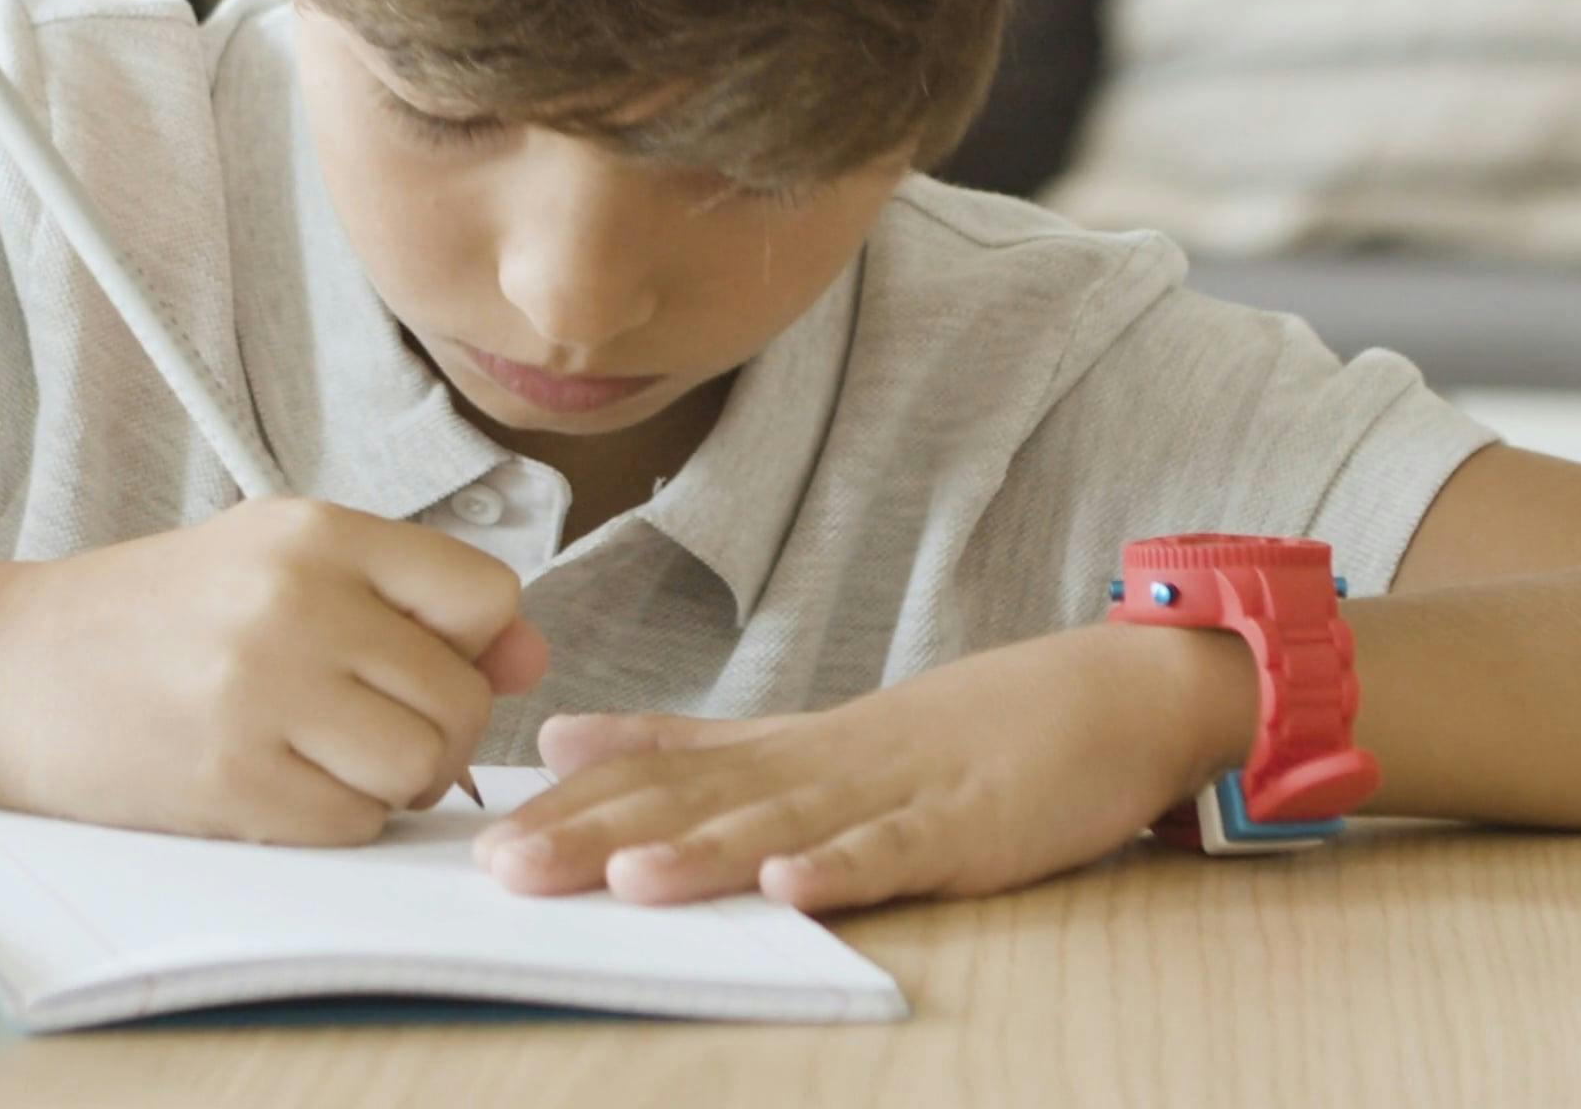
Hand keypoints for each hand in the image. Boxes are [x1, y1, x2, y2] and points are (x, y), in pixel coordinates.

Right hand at [0, 497, 548, 844]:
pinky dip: (334, 821)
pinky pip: (354, 824)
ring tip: (325, 759)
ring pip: (422, 766)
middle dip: (435, 731)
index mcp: (315, 531)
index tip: (413, 660)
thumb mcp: (276, 568)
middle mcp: (296, 601)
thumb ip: (405, 601)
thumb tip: (530, 656)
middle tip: (363, 728)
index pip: (486, 594)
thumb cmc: (151, 618)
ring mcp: (262, 692)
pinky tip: (276, 787)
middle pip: (462, 696)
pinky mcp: (229, 780)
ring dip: (393, 783)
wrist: (0, 667)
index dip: (469, 644)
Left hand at [474, 623, 1253, 911]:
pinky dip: (845, 868)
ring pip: (781, 824)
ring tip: (626, 878)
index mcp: (778, 753)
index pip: (654, 776)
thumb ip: (689, 745)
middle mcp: (818, 766)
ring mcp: (892, 794)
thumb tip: (563, 740)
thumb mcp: (803, 737)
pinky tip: (793, 885)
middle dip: (598, 838)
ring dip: (702, 852)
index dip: (570, 810)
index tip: (483, 842)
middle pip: (695, 802)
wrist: (1097, 697)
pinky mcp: (965, 826)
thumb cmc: (949, 734)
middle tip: (507, 868)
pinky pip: (898, 850)